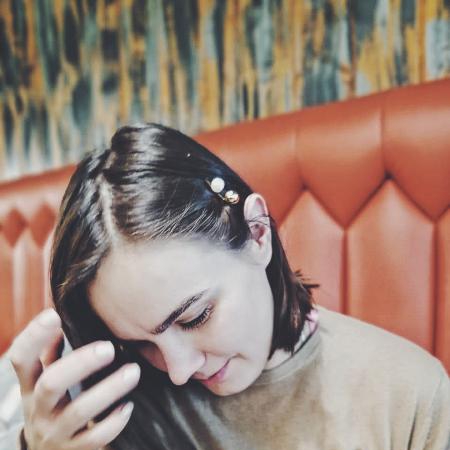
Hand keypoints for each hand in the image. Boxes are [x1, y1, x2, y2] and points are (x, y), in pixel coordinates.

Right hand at [7, 308, 140, 449]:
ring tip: (133, 372)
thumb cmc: (52, 406)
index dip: (33, 336)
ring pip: (78, 412)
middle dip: (80, 363)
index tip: (53, 315)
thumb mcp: (44, 383)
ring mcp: (55, 433)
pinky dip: (113, 422)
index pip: (21, 359)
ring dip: (108, 390)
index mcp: (30, 386)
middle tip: (109, 348)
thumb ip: (52, 354)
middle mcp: (38, 409)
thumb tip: (61, 318)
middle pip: (51, 383)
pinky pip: (94, 439)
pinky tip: (128, 407)